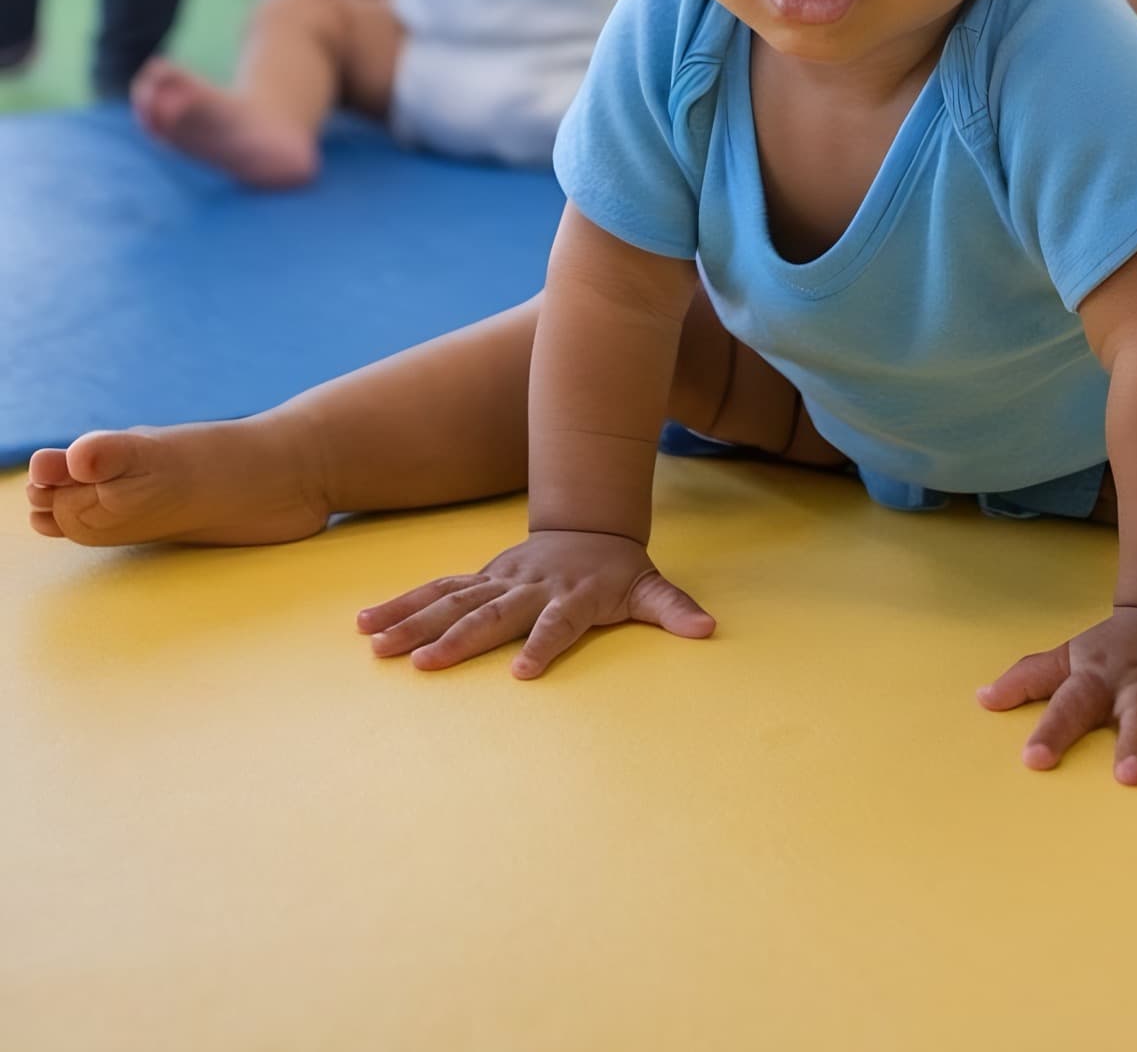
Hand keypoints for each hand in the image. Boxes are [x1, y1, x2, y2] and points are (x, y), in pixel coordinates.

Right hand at [356, 528, 714, 675]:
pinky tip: (366, 622)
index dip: (544, 645)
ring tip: (374, 643)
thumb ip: (673, 609)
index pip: (559, 623)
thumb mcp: (650, 587)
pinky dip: (401, 604)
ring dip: (413, 621)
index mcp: (572, 595)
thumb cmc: (618, 569)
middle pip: (492, 614)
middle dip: (458, 639)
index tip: (524, 675)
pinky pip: (435, 591)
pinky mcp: (479, 579)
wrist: (588, 522)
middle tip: (423, 665)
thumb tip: (708, 629)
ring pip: (451, 600)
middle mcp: (529, 587)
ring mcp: (498, 580)